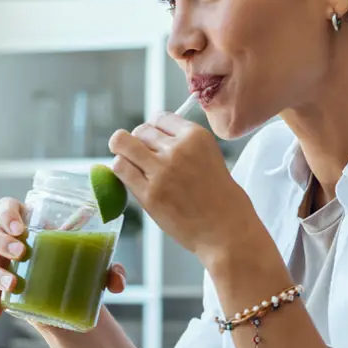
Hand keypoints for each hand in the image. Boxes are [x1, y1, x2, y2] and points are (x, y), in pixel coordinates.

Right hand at [0, 196, 127, 320]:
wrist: (73, 301)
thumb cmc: (80, 269)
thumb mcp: (98, 267)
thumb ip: (112, 270)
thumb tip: (117, 281)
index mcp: (31, 224)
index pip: (7, 208)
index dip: (7, 213)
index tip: (21, 228)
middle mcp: (10, 242)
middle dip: (0, 240)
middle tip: (21, 252)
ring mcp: (2, 266)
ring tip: (13, 283)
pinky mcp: (0, 289)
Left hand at [109, 112, 258, 260]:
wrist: (226, 231)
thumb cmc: (221, 198)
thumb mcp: (210, 157)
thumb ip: (185, 144)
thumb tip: (153, 136)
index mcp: (196, 137)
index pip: (161, 117)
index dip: (155, 129)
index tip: (155, 141)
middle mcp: (178, 149)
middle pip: (141, 130)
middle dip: (139, 141)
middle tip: (143, 157)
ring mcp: (161, 171)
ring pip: (123, 144)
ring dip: (123, 152)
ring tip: (131, 163)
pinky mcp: (149, 194)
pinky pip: (120, 169)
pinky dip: (121, 170)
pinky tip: (130, 177)